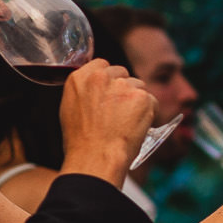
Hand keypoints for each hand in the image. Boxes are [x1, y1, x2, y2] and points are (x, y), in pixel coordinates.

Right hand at [59, 59, 158, 183]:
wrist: (95, 158)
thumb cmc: (81, 142)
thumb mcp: (70, 109)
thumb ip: (85, 92)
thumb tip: (98, 90)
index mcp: (80, 77)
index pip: (102, 65)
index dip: (108, 79)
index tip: (109, 92)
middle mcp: (101, 77)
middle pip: (122, 73)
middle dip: (123, 89)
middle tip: (119, 112)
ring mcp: (123, 86)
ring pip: (138, 86)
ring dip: (136, 101)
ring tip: (126, 124)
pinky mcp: (141, 98)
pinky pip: (151, 101)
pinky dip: (149, 113)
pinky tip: (137, 127)